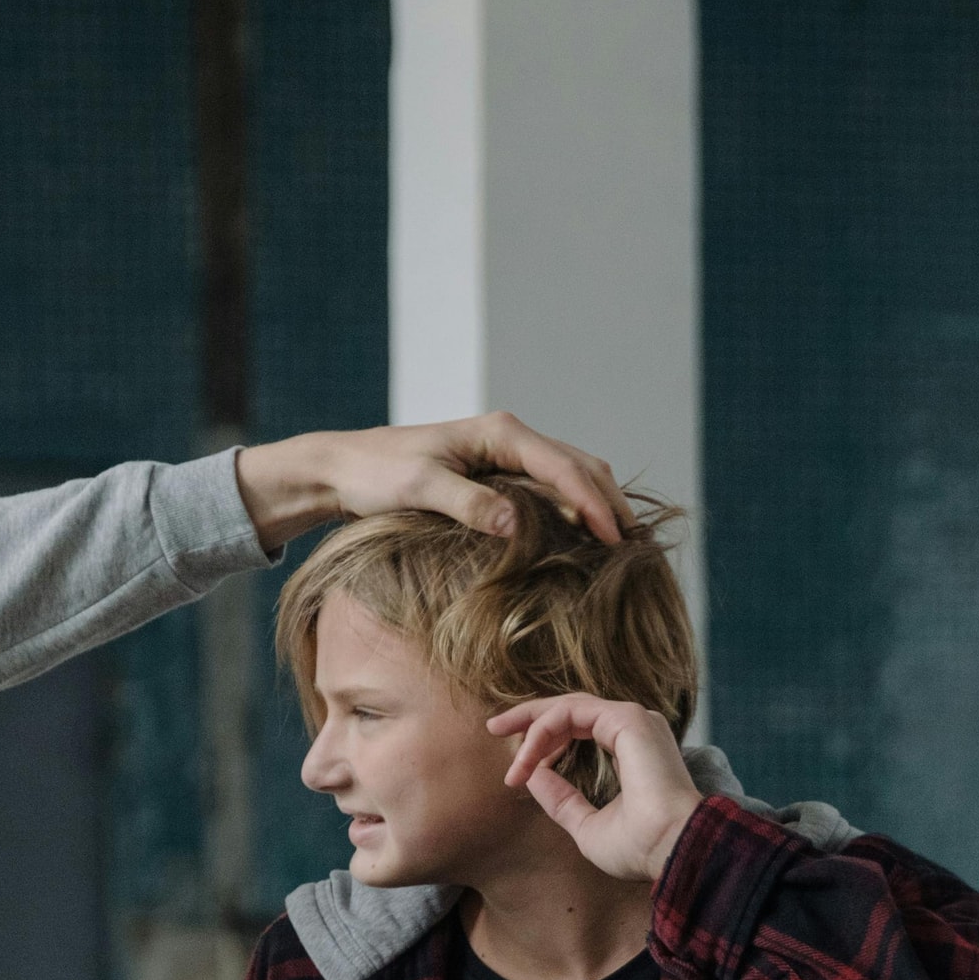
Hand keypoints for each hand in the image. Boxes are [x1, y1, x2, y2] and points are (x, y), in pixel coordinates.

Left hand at [231, 413, 624, 556]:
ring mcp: (506, 454)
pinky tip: (582, 538)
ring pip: (570, 475)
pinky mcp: (497, 473)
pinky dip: (573, 508)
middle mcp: (510, 437)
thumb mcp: (419, 489)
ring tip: (620, 544)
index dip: (593, 503)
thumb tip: (515, 523)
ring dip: (597, 504)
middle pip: (580, 466)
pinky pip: (549, 488)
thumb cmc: (376, 474)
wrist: (344, 467)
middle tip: (634, 546)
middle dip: (610, 502)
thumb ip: (468, 503)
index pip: (563, 467)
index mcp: (500, 433)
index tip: (613, 539)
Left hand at [489, 693, 699, 880]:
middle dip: (529, 716)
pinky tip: (527, 759)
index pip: (579, 728)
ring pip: (568, 707)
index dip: (543, 741)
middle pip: (571, 709)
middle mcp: (634, 729)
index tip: (514, 770)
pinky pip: (570, 714)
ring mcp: (633, 721)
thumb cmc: (640, 847)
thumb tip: (532, 776)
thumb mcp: (586, 825)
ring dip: (531, 728)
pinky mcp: (627, 719)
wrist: (671, 851)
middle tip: (493, 726)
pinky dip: (542, 732)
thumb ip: (561, 800)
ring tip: (508, 756)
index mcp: (631, 750)